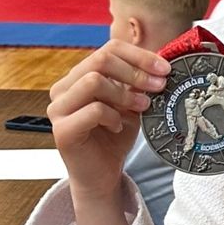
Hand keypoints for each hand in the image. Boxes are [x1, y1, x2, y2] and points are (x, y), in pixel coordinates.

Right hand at [49, 41, 169, 202]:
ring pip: (93, 81)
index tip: (165, 69)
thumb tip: (161, 63)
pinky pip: (93, 110)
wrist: (102, 174)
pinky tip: (118, 127)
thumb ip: (138, 83)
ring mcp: (58, 108)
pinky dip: (113, 116)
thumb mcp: (132, 103)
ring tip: (141, 108)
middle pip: (100, 59)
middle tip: (159, 86)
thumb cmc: (115, 136)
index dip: (139, 55)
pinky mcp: (61, 130)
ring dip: (125, 94)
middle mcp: (63, 88)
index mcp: (79, 76)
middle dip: (136, 71)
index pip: (108, 49)